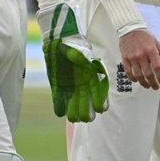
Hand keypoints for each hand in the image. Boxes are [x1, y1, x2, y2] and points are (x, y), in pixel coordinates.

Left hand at [39, 3, 109, 120]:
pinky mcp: (58, 87)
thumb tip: (83, 65)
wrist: (60, 42)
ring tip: (73, 118)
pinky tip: (60, 112)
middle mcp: (83, 84)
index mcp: (92, 77)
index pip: (100, 93)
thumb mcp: (80, 52)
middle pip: (88, 104)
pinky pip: (59, 100)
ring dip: (74, 113)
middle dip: (87, 112)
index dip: (101, 102)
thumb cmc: (73, 46)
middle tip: (85, 118)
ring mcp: (70, 87)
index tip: (100, 109)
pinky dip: (60, 107)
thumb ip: (81, 60)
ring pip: (74, 105)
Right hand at [119, 28, 159, 89]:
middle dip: (153, 83)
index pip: (157, 68)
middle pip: (148, 74)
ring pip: (138, 75)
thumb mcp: (156, 42)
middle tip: (156, 87)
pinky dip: (132, 78)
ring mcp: (132, 57)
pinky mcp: (125, 58)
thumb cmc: (145, 36)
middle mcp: (142, 55)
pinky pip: (128, 71)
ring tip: (147, 86)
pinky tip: (136, 81)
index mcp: (151, 51)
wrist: (130, 28)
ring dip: (143, 83)